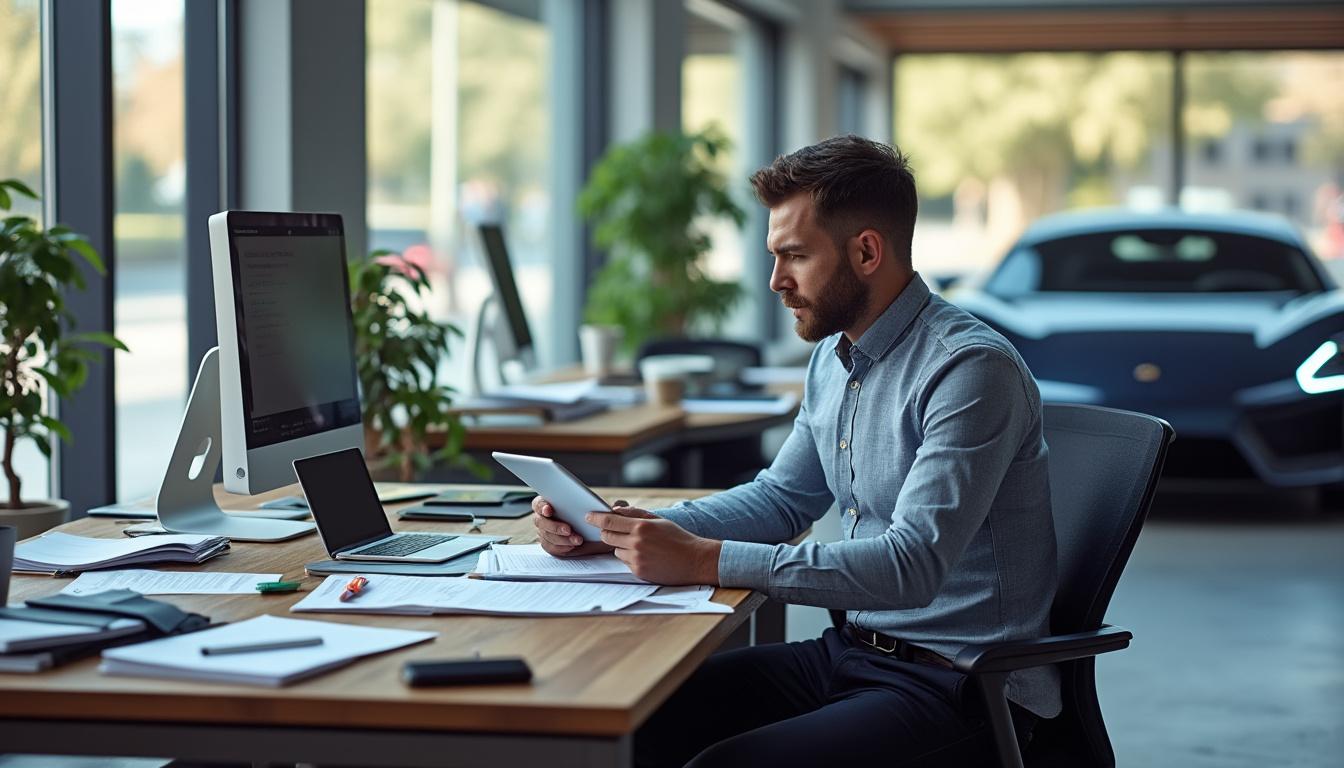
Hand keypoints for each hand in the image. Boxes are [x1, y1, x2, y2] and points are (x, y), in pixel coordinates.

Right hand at [531, 495, 614, 557]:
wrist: (605, 537)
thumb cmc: (603, 520)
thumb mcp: (612, 510)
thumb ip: (616, 506)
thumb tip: (616, 506)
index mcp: (553, 502)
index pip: (539, 503)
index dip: (541, 506)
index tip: (550, 509)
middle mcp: (547, 518)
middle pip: (540, 522)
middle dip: (553, 526)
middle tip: (568, 529)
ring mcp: (548, 533)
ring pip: (546, 536)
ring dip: (560, 538)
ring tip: (577, 540)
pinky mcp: (553, 545)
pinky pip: (551, 548)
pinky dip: (560, 547)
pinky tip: (572, 546)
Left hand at [586, 508, 721, 585]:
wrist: (694, 560)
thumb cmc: (677, 537)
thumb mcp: (658, 520)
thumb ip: (635, 514)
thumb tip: (614, 510)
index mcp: (641, 526)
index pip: (609, 521)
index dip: (596, 518)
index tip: (588, 516)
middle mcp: (636, 543)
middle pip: (607, 536)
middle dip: (606, 532)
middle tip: (612, 530)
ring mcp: (637, 558)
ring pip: (615, 550)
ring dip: (621, 546)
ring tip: (640, 545)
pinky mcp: (638, 571)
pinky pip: (625, 561)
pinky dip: (630, 557)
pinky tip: (646, 555)